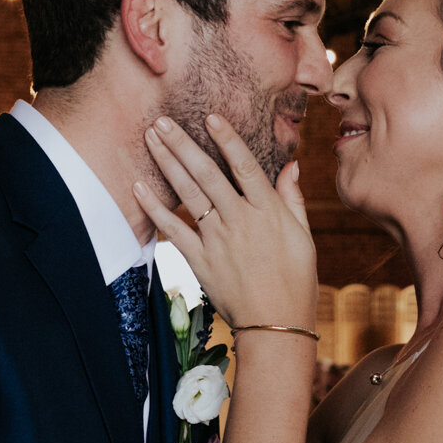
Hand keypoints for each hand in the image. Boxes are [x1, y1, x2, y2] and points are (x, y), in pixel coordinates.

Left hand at [134, 114, 317, 331]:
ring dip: (168, 163)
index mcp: (268, 211)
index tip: (210, 116)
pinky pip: (174, 229)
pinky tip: (139, 187)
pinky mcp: (200, 260)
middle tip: (163, 120)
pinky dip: (155, 208)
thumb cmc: (296, 280)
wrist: (276, 325)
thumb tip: (292, 165)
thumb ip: (293, 198)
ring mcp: (218, 240)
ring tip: (151, 139)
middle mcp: (240, 220)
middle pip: (207, 173)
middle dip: (184, 144)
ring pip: (189, 194)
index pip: (245, 165)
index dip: (227, 139)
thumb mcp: (304, 236)